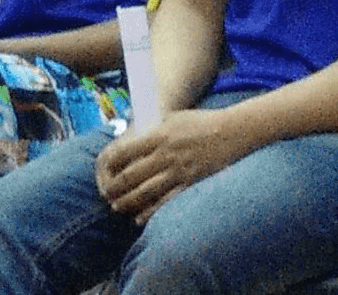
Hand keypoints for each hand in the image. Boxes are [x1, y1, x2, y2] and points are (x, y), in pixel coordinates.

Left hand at [96, 107, 261, 223]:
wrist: (234, 131)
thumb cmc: (202, 122)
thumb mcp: (172, 118)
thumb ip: (153, 130)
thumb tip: (134, 136)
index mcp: (158, 136)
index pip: (124, 152)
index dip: (109, 165)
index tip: (103, 172)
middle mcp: (166, 155)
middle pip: (131, 176)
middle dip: (115, 188)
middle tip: (107, 195)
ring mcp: (180, 171)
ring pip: (146, 192)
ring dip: (128, 202)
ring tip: (118, 208)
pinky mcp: (193, 183)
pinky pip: (168, 201)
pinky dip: (151, 212)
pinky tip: (141, 218)